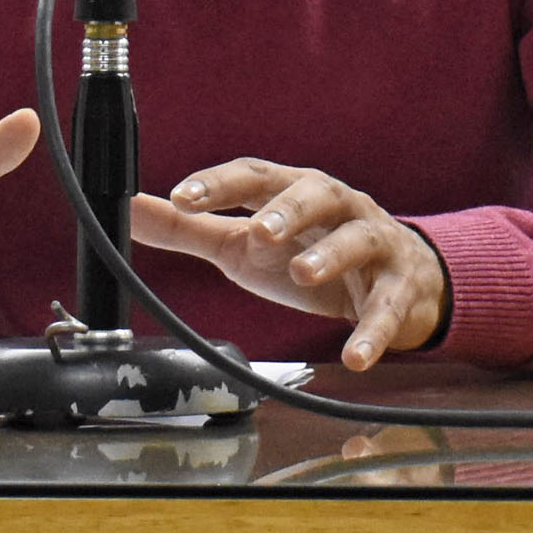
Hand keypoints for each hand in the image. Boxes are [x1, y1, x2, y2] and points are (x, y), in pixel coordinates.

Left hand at [132, 159, 448, 371]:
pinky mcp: (400, 287)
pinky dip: (372, 332)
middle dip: (287, 210)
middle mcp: (338, 207)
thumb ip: (192, 228)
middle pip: (315, 194)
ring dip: (330, 256)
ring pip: (358, 240)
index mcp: (294, 191)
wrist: (401, 279)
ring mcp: (374, 243)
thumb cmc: (312, 253)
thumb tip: (130, 210)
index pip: (255, 176)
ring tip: (302, 273)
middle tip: (259, 231)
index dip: (220, 184)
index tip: (181, 197)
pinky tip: (355, 356)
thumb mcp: (246, 242)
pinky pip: (388, 308)